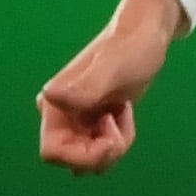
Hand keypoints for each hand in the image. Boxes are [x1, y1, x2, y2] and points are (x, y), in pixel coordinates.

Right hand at [37, 0, 186, 173]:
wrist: (145, 34)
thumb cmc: (130, 47)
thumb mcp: (112, 69)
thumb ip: (84, 87)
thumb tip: (49, 97)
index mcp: (54, 105)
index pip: (53, 153)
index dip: (83, 157)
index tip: (110, 138)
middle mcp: (60, 115)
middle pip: (73, 161)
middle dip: (103, 153)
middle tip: (121, 128)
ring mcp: (77, 119)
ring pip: (89, 158)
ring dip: (113, 147)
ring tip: (124, 114)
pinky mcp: (94, 121)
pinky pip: (102, 148)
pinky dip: (119, 140)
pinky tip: (125, 111)